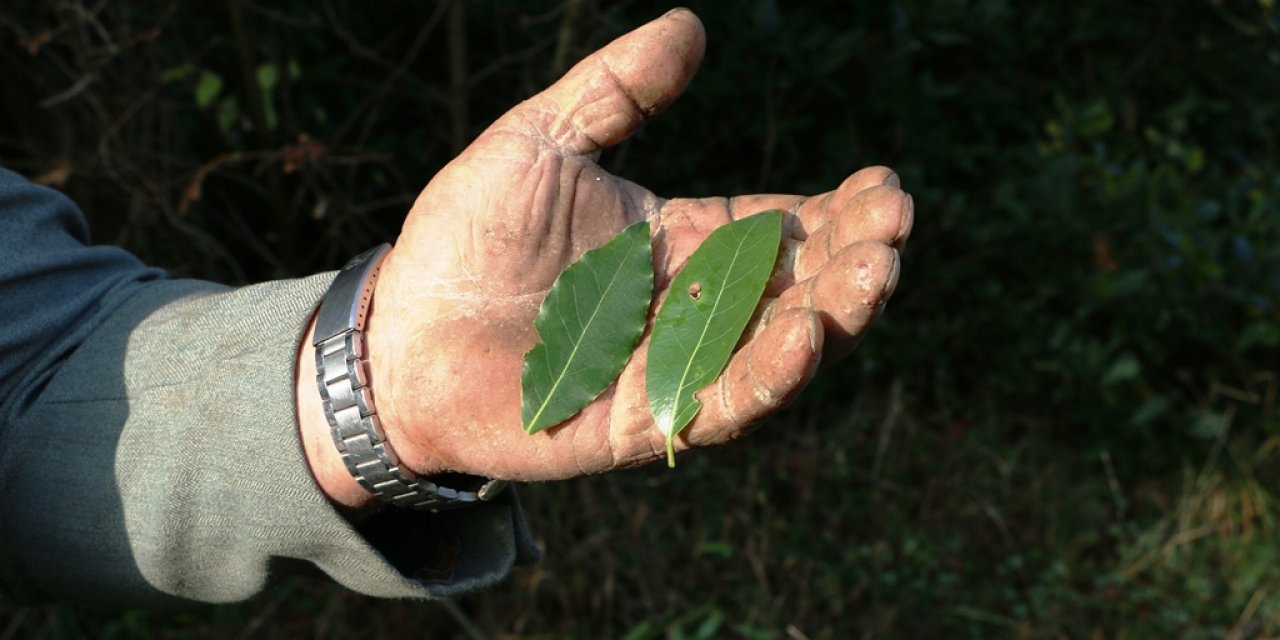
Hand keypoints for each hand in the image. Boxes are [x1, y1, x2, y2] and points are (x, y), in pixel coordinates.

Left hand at [297, 9, 912, 506]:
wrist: (398, 331)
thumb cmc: (465, 235)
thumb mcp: (541, 141)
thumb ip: (617, 91)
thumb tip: (694, 25)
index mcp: (682, 240)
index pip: (782, 227)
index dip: (838, 210)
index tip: (886, 183)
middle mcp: (691, 306)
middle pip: (798, 286)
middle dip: (854, 258)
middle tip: (896, 227)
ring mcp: (672, 366)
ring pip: (777, 346)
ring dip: (833, 314)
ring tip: (876, 274)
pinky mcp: (644, 421)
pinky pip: (719, 401)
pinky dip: (768, 374)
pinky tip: (805, 334)